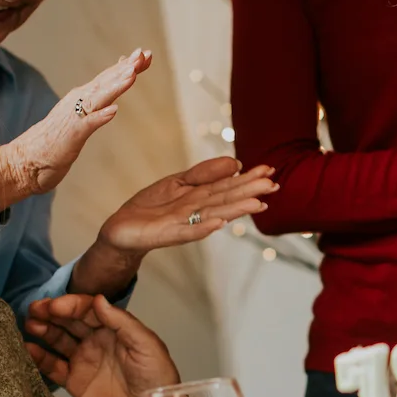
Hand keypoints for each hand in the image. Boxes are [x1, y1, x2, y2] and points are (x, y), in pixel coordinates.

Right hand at [0, 51, 151, 208]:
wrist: (26, 161)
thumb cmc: (55, 141)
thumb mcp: (80, 118)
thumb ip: (94, 105)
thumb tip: (112, 98)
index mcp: (81, 98)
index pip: (108, 78)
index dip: (127, 66)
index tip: (146, 54)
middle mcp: (78, 102)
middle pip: (106, 81)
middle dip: (126, 68)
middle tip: (144, 54)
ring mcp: (74, 117)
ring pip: (98, 98)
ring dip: (115, 86)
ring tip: (132, 75)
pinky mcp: (71, 135)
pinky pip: (87, 124)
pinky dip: (100, 117)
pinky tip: (113, 111)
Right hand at [25, 294, 179, 396]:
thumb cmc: (157, 375)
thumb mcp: (145, 344)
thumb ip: (121, 322)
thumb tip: (98, 300)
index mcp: (113, 328)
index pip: (87, 310)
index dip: (70, 305)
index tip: (54, 305)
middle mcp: (95, 341)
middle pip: (69, 322)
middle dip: (51, 313)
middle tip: (34, 310)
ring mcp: (83, 360)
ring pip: (58, 340)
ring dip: (44, 331)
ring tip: (30, 325)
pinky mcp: (75, 382)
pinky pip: (53, 367)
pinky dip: (40, 358)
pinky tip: (28, 349)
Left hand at [70, 157, 278, 295]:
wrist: (122, 230)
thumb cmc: (151, 207)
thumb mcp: (178, 182)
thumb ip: (204, 173)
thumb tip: (234, 162)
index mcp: (200, 197)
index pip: (228, 185)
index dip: (248, 178)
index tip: (270, 170)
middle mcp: (197, 211)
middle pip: (225, 199)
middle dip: (249, 192)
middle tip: (273, 185)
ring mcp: (184, 223)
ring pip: (213, 214)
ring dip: (235, 210)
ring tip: (257, 204)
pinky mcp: (167, 234)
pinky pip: (188, 231)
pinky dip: (203, 228)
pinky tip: (219, 223)